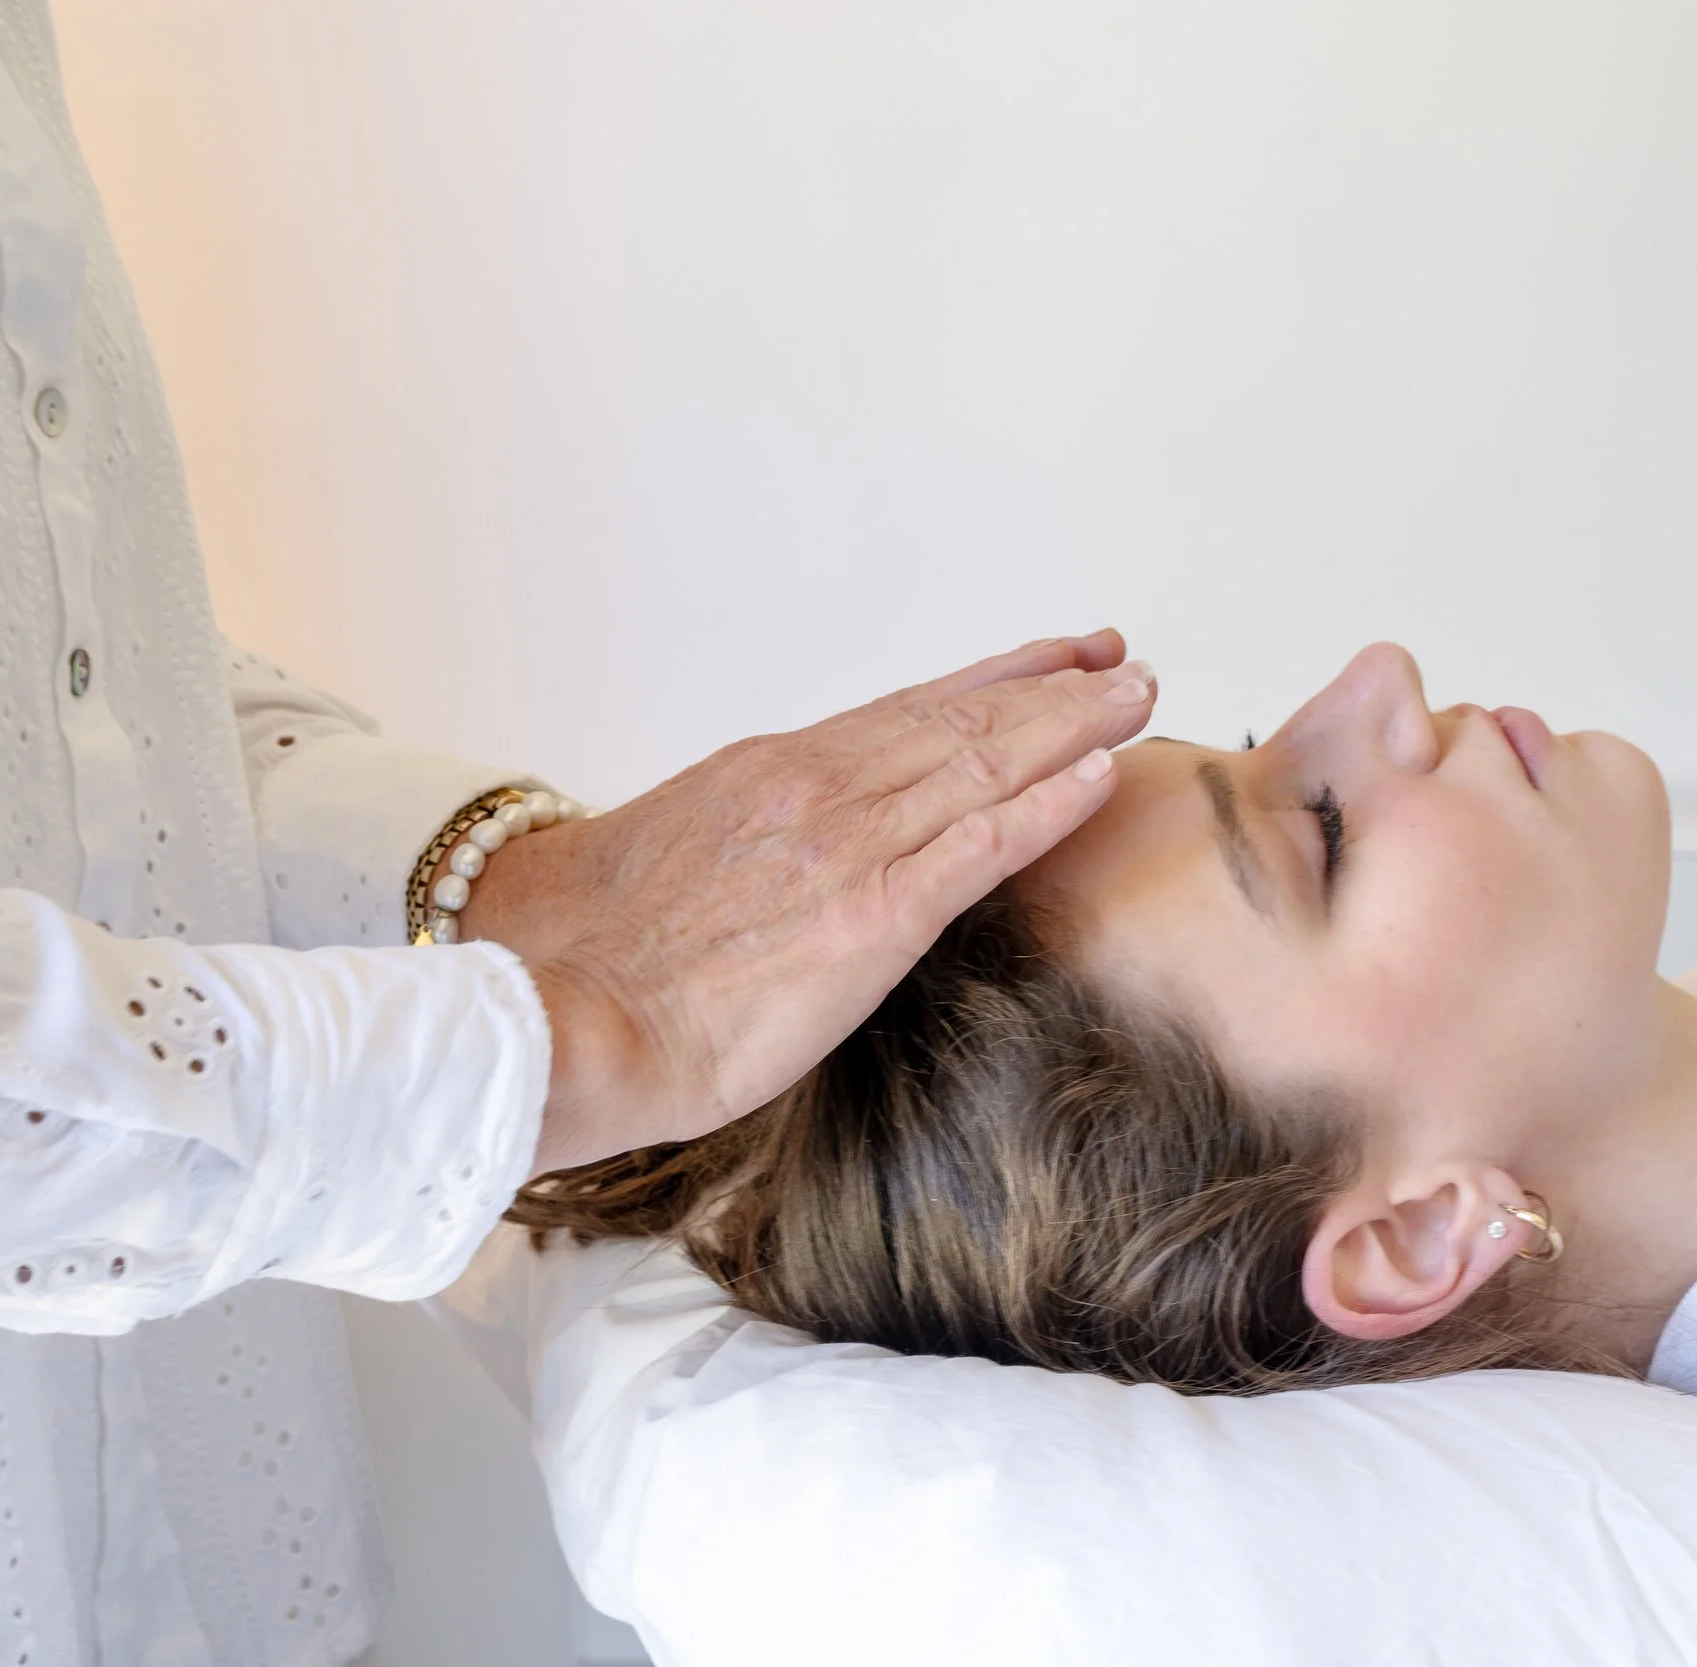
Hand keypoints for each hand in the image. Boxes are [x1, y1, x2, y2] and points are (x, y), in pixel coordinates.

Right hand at [458, 631, 1155, 1171]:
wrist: (561, 1008)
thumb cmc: (599, 954)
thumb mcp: (686, 858)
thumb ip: (758, 843)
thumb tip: (797, 855)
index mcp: (776, 772)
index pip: (909, 710)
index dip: (991, 680)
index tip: (1052, 656)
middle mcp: (822, 790)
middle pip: (962, 721)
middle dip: (1053, 687)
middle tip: (1121, 659)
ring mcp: (852, 848)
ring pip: (984, 763)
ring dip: (1072, 726)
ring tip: (1135, 695)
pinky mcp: (872, 918)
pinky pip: (981, 848)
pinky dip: (1047, 807)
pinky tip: (1099, 779)